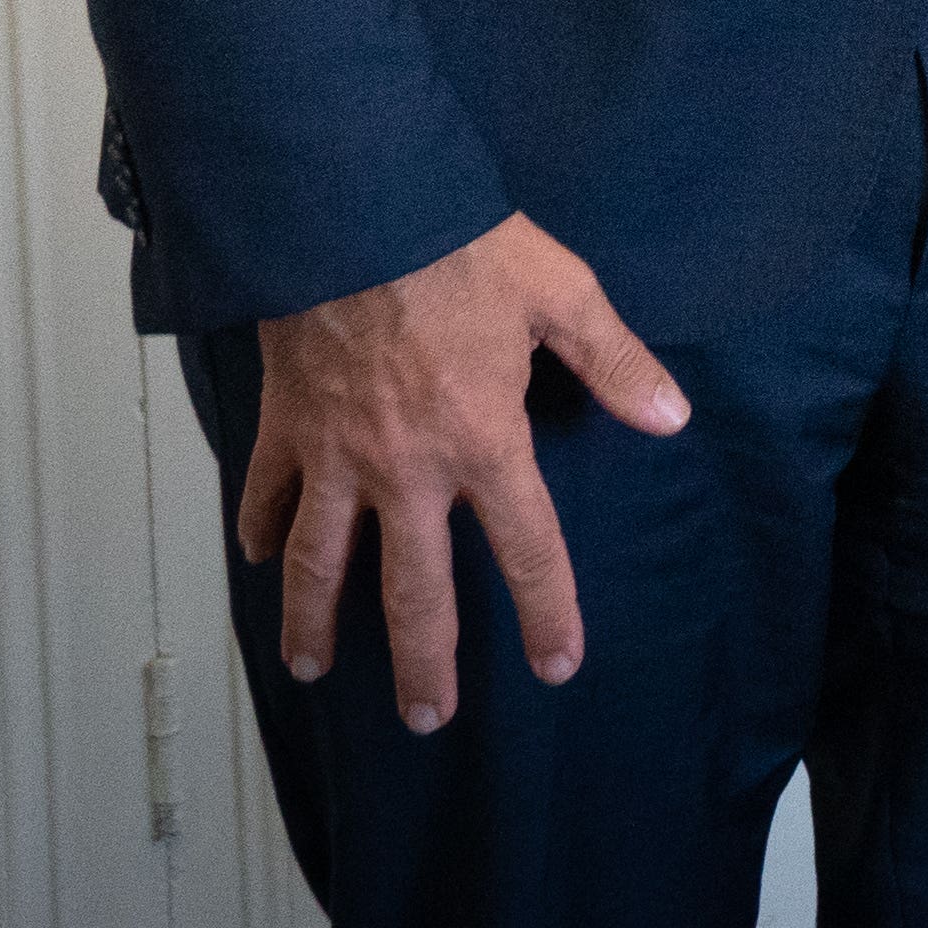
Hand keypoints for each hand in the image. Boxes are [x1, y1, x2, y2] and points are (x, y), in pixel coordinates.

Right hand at [236, 213, 688, 734]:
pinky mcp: (285, 426)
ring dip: (314, 622)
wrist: (352, 209)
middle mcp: (408, 470)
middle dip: (423, 662)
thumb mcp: (561, 293)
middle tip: (426, 718)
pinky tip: (255, 556)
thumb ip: (615, 362)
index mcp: (484, 442)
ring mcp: (337, 455)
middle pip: (415, 591)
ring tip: (312, 669)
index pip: (528, 550)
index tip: (556, 666)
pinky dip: (256, 528)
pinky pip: (265, 493)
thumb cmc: (462, 246)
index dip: (548, 613)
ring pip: (320, 563)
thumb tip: (672, 417)